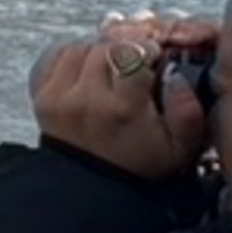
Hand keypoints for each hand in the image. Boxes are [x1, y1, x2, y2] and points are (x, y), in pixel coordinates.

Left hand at [31, 11, 216, 180]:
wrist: (93, 187)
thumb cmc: (137, 166)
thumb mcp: (180, 147)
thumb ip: (188, 108)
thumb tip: (176, 74)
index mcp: (123, 108)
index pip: (131, 52)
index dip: (145, 47)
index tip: (152, 56)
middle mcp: (87, 99)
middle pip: (105, 45)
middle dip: (123, 47)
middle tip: (133, 62)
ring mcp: (60, 97)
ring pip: (81, 47)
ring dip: (98, 51)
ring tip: (112, 70)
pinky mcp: (42, 97)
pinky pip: (57, 56)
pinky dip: (74, 57)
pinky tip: (88, 72)